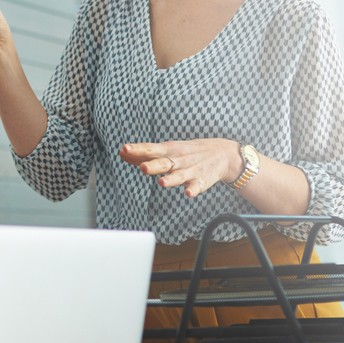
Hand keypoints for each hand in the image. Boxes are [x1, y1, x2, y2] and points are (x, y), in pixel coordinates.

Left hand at [120, 139, 240, 198]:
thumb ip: (144, 154)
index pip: (151, 149)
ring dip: (171, 179)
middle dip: (153, 165)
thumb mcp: (167, 149)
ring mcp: (191, 170)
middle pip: (164, 163)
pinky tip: (188, 193)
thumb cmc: (186, 152)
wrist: (222, 153)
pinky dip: (193, 190)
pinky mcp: (202, 181)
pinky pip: (196, 187)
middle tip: (142, 167)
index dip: (138, 149)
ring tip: (161, 182)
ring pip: (179, 176)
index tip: (125, 148)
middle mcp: (179, 160)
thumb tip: (122, 153)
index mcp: (169, 150)